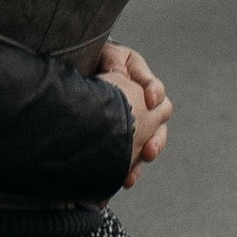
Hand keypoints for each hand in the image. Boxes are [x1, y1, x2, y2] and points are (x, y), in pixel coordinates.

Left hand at [98, 39, 172, 185]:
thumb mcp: (104, 55)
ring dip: (143, 158)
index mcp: (142, 83)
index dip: (154, 92)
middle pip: (158, 125)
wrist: (78, 78)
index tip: (149, 98)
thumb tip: (117, 74)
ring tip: (134, 172)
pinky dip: (129, 170)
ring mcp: (135, 126)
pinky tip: (124, 181)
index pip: (155, 89)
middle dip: (156, 138)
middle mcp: (143, 107)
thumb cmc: (94, 61)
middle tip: (149, 150)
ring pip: (148, 145)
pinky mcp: (123, 141)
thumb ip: (114, 61)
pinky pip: (131, 159)